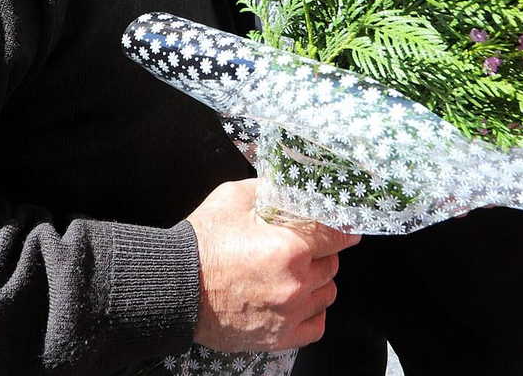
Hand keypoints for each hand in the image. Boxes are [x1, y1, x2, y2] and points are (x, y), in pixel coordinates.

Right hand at [185, 179, 358, 352]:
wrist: (176, 285)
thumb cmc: (202, 244)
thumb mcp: (234, 198)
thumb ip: (269, 189)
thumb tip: (289, 185)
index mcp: (289, 248)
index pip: (337, 236)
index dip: (343, 228)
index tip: (346, 228)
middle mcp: (295, 283)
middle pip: (332, 265)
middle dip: (320, 253)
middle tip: (301, 247)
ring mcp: (289, 313)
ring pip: (327, 295)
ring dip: (317, 282)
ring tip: (296, 274)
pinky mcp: (279, 337)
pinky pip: (316, 326)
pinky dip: (312, 313)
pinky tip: (297, 301)